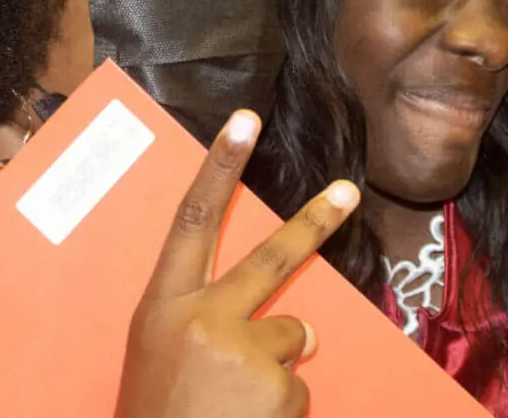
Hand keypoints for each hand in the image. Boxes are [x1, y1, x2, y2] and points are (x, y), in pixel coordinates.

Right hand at [116, 110, 359, 417]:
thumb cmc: (159, 416)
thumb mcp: (162, 359)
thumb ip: (212, 326)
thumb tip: (302, 330)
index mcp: (161, 308)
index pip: (192, 221)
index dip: (218, 167)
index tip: (243, 120)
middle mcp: (200, 318)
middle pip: (270, 258)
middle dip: (315, 223)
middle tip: (348, 192)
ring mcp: (240, 351)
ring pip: (293, 338)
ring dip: (276, 371)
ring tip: (233, 406)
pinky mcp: (275, 387)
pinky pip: (299, 386)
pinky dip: (282, 410)